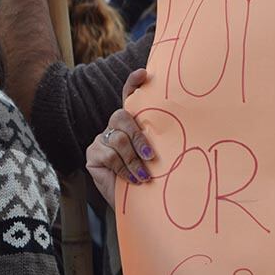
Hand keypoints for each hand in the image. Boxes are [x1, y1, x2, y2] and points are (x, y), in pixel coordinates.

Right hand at [85, 69, 154, 207]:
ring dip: (133, 160)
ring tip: (143, 176)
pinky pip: (108, 155)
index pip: (130, 96)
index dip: (133, 83)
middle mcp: (116, 126)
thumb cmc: (151, 176)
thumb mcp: (157, 156)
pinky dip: (123, 169)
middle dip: (139, 137)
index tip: (143, 73)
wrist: (136, 201)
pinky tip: (132, 179)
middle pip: (123, 117)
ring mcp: (101, 138)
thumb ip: (159, 140)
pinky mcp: (92, 153)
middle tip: (151, 156)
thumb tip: (182, 128)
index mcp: (134, 122)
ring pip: (117, 139)